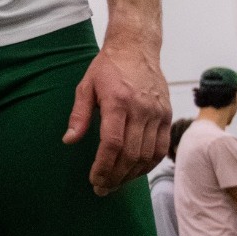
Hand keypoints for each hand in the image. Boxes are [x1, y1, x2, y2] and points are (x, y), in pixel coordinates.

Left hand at [62, 39, 169, 195]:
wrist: (136, 48)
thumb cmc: (108, 67)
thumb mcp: (86, 86)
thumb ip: (78, 115)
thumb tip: (69, 140)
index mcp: (118, 102)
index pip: (112, 144)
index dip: (104, 166)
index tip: (95, 179)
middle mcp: (141, 110)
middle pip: (131, 154)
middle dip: (115, 176)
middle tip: (102, 188)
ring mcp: (157, 113)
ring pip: (148, 155)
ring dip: (132, 174)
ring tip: (116, 183)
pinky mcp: (167, 115)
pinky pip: (162, 148)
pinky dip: (149, 164)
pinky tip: (136, 171)